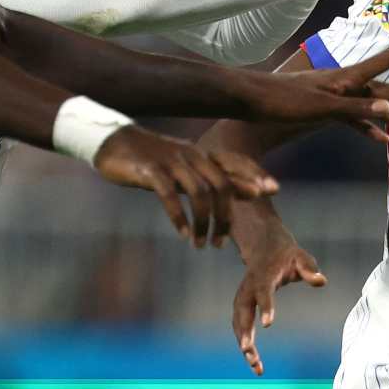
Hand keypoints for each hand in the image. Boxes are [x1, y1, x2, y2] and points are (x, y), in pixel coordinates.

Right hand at [94, 126, 278, 248]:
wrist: (114, 143)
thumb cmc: (155, 159)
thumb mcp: (188, 168)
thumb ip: (215, 179)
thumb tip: (250, 192)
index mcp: (202, 153)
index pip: (236, 162)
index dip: (255, 174)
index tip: (274, 189)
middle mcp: (192, 155)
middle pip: (222, 185)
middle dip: (226, 216)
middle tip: (221, 243)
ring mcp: (173, 162)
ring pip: (200, 193)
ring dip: (205, 222)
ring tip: (202, 245)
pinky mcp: (151, 171)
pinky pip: (170, 195)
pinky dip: (180, 216)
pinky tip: (184, 233)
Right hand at [233, 229, 325, 375]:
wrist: (265, 248)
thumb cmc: (287, 256)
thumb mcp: (301, 258)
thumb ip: (310, 269)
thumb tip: (321, 280)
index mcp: (263, 277)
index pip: (263, 292)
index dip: (265, 307)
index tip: (268, 324)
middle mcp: (248, 290)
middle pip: (243, 313)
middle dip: (244, 332)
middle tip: (249, 352)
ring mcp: (241, 299)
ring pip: (238, 324)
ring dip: (244, 345)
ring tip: (255, 365)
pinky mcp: (240, 308)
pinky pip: (240, 328)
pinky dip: (244, 345)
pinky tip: (255, 363)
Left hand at [252, 41, 388, 138]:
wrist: (249, 102)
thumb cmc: (282, 102)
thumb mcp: (321, 107)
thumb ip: (356, 107)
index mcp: (348, 78)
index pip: (387, 61)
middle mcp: (347, 83)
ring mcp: (337, 96)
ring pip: (376, 106)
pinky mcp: (325, 109)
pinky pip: (356, 119)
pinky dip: (370, 128)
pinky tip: (381, 140)